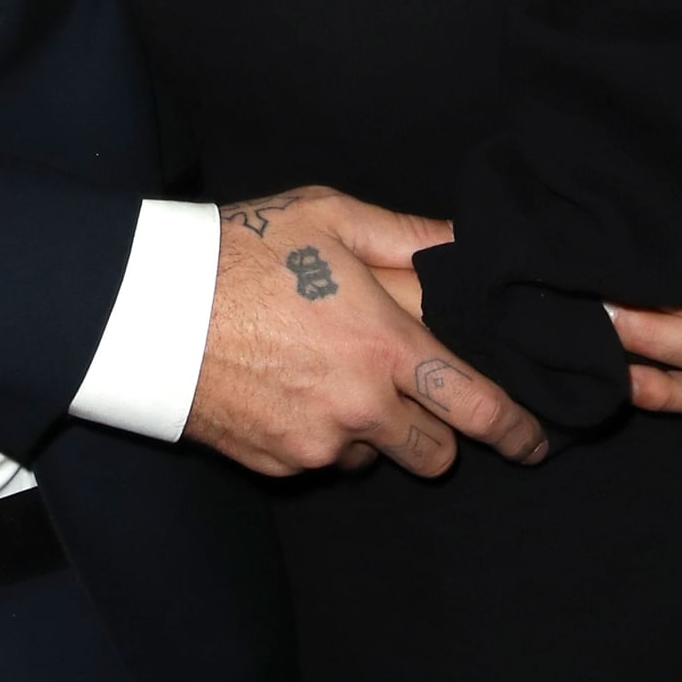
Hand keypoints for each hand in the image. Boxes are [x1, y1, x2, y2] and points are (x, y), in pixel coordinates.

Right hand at [185, 188, 545, 480]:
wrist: (149, 307)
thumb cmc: (243, 250)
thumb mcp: (331, 217)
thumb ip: (409, 236)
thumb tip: (467, 244)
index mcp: (385, 347)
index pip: (477, 408)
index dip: (516, 430)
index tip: (532, 440)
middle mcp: (360, 408)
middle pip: (436, 454)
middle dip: (440, 433)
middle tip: (418, 397)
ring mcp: (317, 445)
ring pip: (375, 457)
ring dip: (372, 430)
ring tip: (329, 374)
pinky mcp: (278, 465)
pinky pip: (322, 461)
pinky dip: (320, 435)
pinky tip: (289, 388)